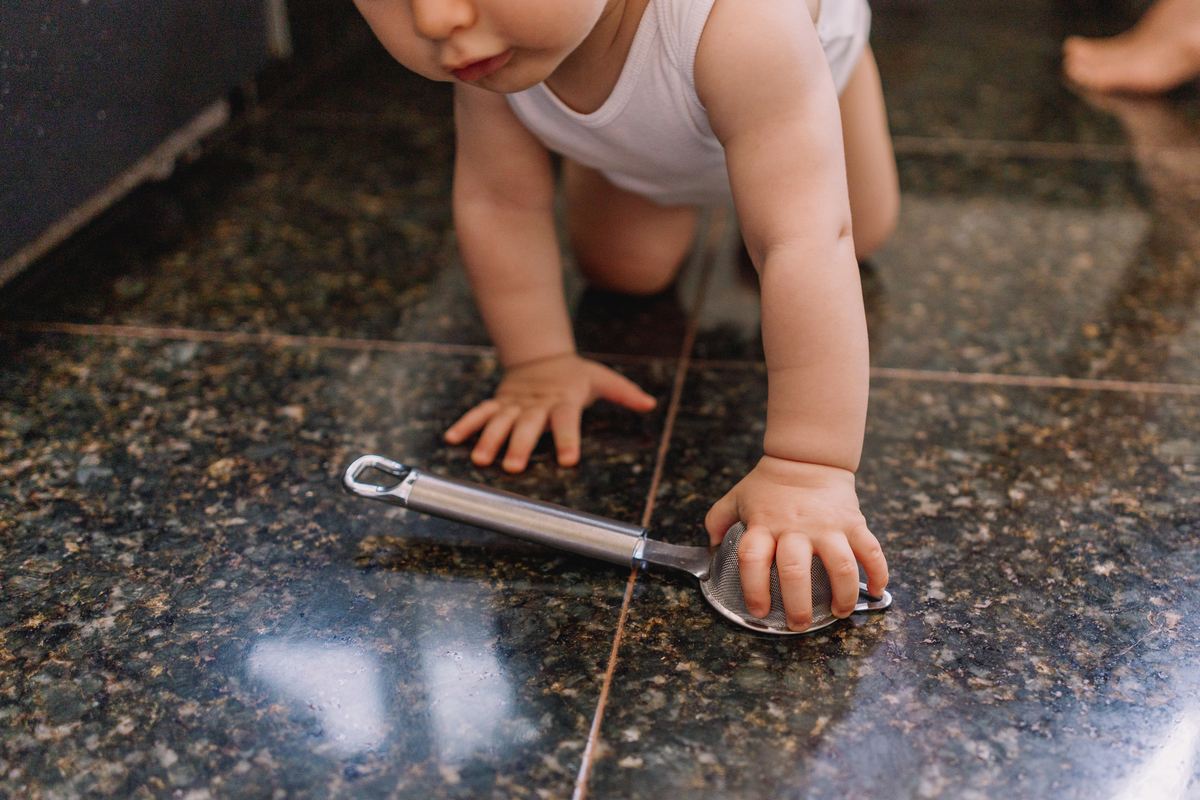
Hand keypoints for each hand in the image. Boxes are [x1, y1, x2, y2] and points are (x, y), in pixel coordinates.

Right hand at [444, 353, 656, 471]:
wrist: (542, 357)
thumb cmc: (576, 375)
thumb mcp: (602, 379)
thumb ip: (624, 393)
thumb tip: (650, 404)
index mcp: (563, 399)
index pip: (566, 420)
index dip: (567, 439)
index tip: (568, 460)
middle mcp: (537, 404)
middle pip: (528, 425)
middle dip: (520, 445)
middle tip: (514, 467)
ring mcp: (514, 403)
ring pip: (500, 421)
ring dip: (489, 439)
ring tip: (481, 460)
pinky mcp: (499, 403)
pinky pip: (480, 412)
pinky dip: (465, 424)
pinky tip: (452, 439)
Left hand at [705, 455, 887, 631]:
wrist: (806, 458)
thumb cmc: (769, 484)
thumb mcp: (736, 498)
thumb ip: (718, 522)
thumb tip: (709, 549)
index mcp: (764, 525)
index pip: (752, 558)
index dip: (753, 588)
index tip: (759, 610)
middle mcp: (795, 528)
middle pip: (794, 571)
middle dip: (797, 605)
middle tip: (799, 625)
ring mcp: (828, 526)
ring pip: (841, 566)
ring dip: (843, 596)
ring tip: (838, 612)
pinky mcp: (854, 523)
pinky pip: (871, 550)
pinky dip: (878, 574)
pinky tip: (876, 592)